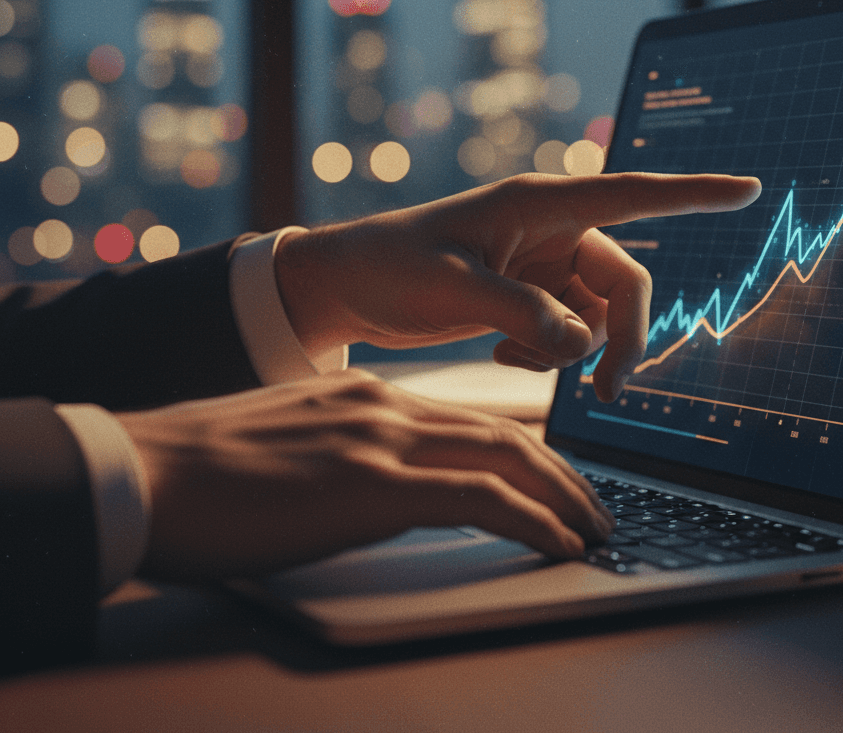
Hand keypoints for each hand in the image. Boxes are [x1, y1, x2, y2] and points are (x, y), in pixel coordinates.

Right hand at [118, 370, 614, 580]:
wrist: (146, 470)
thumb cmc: (206, 471)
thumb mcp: (292, 446)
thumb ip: (345, 454)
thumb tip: (380, 488)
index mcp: (367, 396)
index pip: (469, 420)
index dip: (525, 451)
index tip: (554, 481)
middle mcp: (386, 406)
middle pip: (504, 434)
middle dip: (562, 473)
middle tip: (596, 509)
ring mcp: (382, 439)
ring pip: (506, 458)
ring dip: (563, 497)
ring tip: (596, 531)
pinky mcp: (373, 484)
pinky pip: (480, 498)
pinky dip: (532, 520)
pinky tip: (560, 545)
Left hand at [275, 172, 760, 401]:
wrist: (348, 287)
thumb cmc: (390, 265)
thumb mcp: (454, 285)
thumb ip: (523, 313)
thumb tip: (579, 347)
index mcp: (541, 205)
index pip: (633, 193)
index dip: (694, 195)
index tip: (749, 190)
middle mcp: (551, 232)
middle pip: (625, 284)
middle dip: (622, 336)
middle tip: (605, 391)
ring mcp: (542, 267)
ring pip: (598, 316)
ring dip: (571, 349)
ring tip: (509, 354)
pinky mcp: (528, 298)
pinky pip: (569, 334)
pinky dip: (548, 354)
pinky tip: (500, 353)